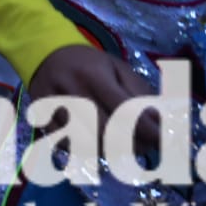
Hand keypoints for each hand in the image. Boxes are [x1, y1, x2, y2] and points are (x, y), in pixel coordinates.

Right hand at [30, 45, 159, 152]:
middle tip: (144, 145)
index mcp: (94, 76)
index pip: (125, 111)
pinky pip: (68, 147)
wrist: (45, 54)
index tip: (164, 141)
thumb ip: (140, 94)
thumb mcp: (119, 69)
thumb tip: (161, 123)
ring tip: (123, 146)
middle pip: (106, 133)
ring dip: (110, 151)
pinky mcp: (41, 120)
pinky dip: (86, 151)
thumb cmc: (89, 64)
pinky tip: (97, 144)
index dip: (148, 130)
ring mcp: (53, 108)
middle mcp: (71, 92)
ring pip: (86, 144)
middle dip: (130, 145)